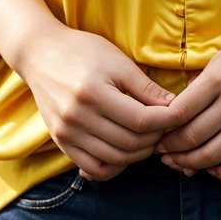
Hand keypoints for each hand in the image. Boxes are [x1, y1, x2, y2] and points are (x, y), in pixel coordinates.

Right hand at [20, 25, 176, 181]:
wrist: (40, 54)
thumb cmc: (83, 51)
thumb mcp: (117, 61)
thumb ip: (145, 87)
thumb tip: (174, 107)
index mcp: (93, 93)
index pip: (141, 120)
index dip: (166, 122)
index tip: (179, 115)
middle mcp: (77, 117)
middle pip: (130, 143)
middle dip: (156, 138)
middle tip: (167, 127)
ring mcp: (67, 133)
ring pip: (115, 159)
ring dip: (139, 154)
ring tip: (149, 137)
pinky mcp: (61, 142)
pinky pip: (94, 168)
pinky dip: (115, 166)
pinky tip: (125, 152)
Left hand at [140, 23, 220, 183]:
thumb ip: (201, 83)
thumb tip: (175, 111)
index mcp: (219, 78)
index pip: (178, 113)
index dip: (160, 128)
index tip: (153, 133)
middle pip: (191, 137)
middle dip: (169, 149)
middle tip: (161, 153)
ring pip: (213, 157)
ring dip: (190, 165)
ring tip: (181, 163)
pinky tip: (216, 171)